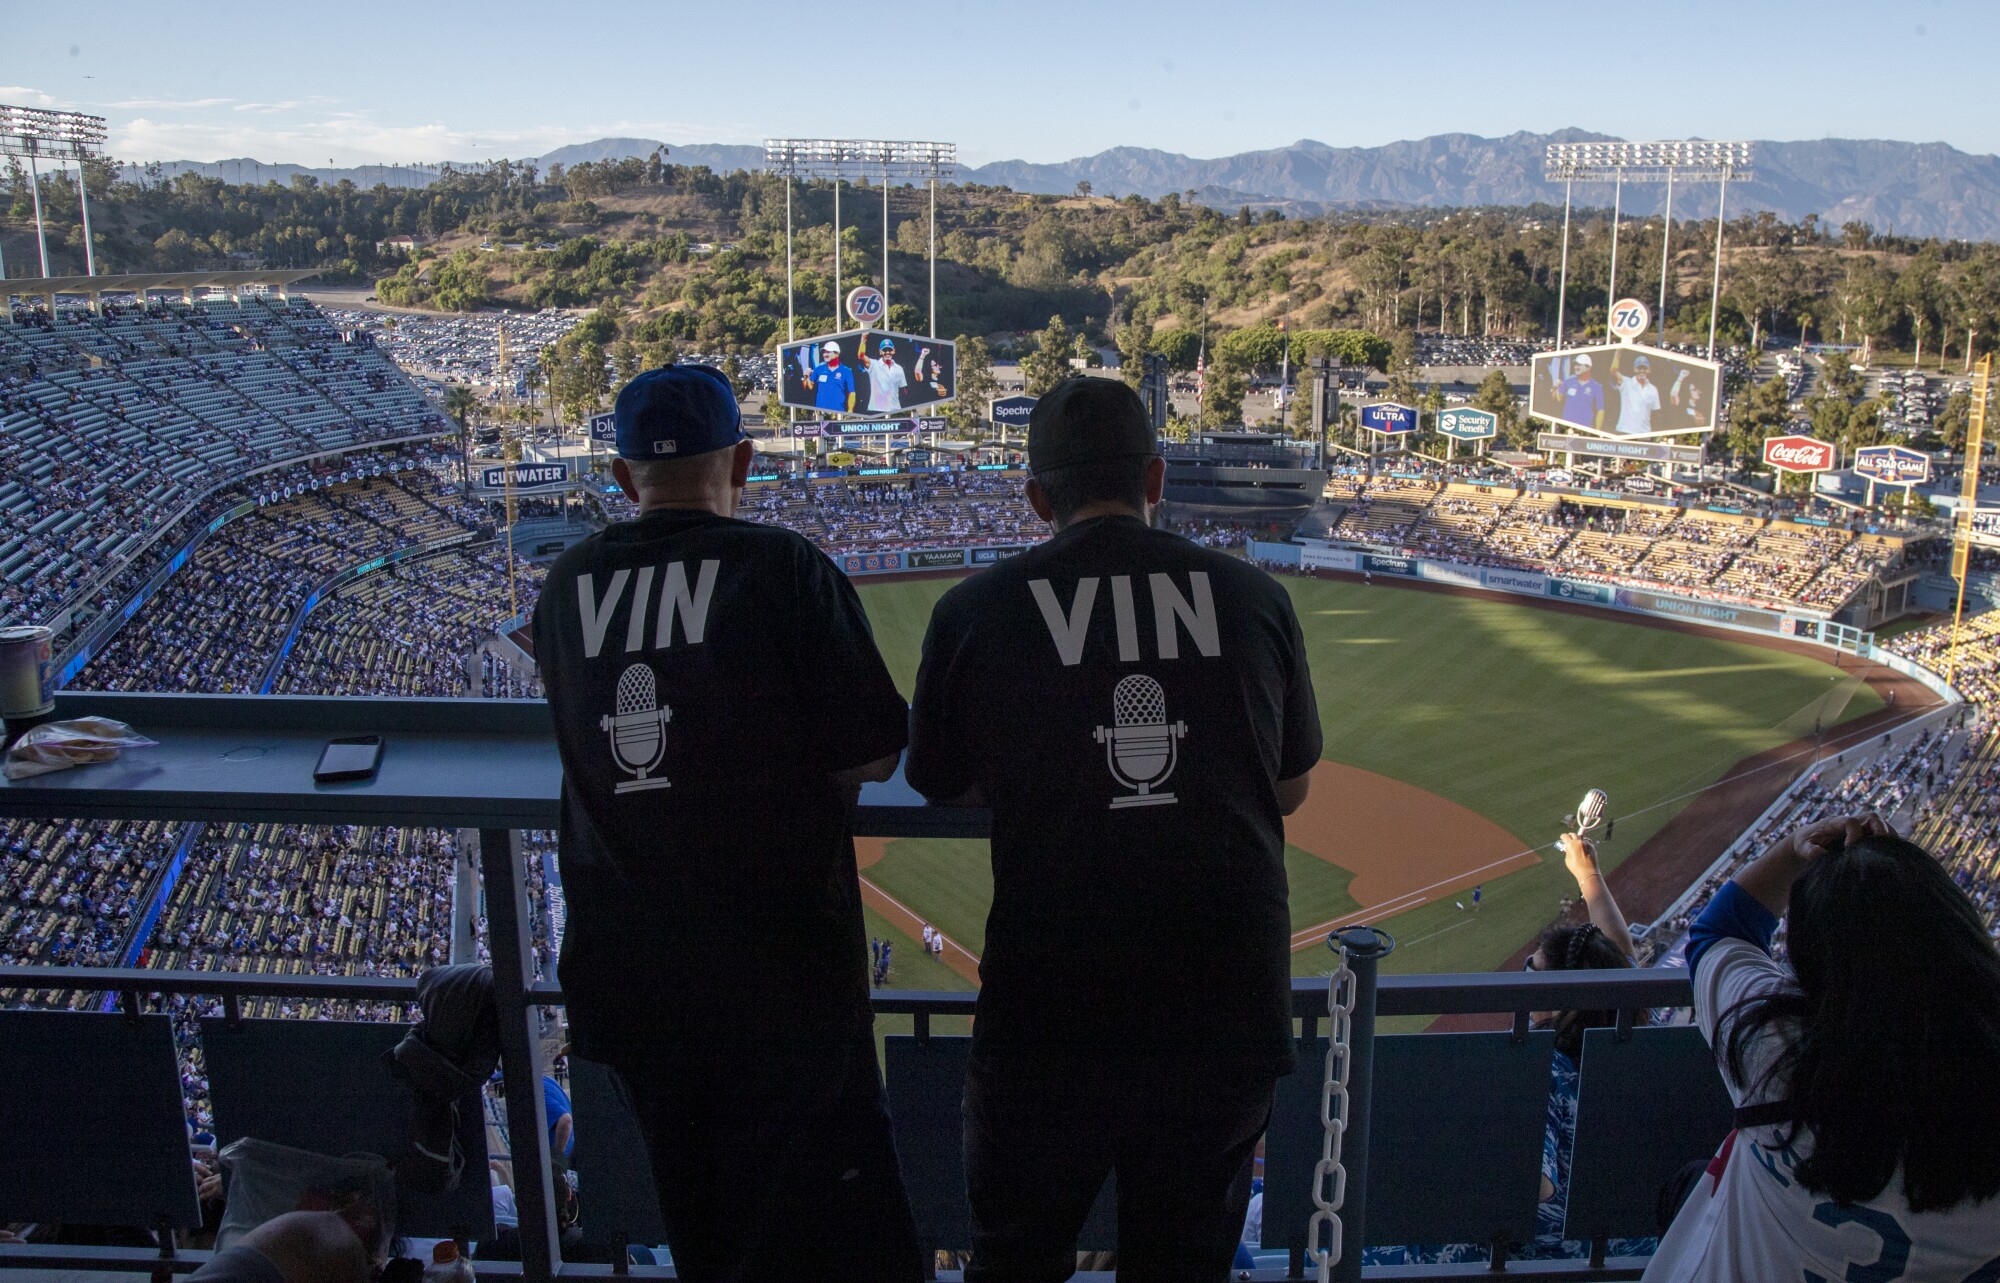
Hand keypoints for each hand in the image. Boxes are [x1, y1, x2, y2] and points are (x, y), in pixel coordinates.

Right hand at [1559, 833, 1600, 885]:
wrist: (1588, 872)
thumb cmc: (1576, 867)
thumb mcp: (1568, 859)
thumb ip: (1567, 851)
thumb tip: (1568, 848)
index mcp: (1571, 844)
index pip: (1565, 836)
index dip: (1562, 837)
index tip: (1562, 838)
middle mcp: (1579, 842)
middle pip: (1573, 834)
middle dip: (1570, 836)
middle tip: (1569, 839)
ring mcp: (1586, 843)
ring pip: (1581, 837)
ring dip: (1578, 839)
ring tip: (1577, 844)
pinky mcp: (1592, 846)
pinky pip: (1587, 842)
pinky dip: (1584, 843)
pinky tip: (1583, 848)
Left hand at [1773, 812, 1889, 866]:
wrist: (1810, 841)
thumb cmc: (1806, 843)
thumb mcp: (1802, 847)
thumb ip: (1808, 851)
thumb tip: (1820, 853)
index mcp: (1835, 823)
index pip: (1850, 821)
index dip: (1854, 833)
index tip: (1849, 849)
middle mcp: (1852, 822)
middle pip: (1872, 817)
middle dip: (1880, 829)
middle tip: (1880, 847)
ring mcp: (1862, 828)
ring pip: (1882, 825)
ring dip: (1889, 837)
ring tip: (1890, 852)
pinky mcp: (1868, 836)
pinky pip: (1885, 836)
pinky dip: (1891, 844)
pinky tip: (1892, 856)